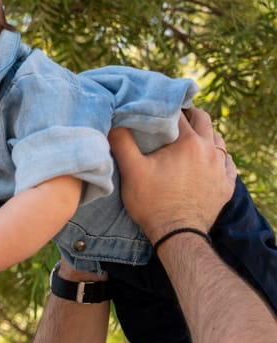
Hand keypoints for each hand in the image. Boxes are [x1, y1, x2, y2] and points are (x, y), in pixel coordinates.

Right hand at [109, 108, 236, 241]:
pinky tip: (208, 160)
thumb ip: (122, 142)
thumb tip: (115, 123)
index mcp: (188, 142)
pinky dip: (218, 156)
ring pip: (218, 139)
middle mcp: (210, 150)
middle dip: (188, 115)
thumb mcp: (131, 171)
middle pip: (203, 120)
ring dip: (204, 134)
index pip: (178, 113)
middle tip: (173, 118)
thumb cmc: (152, 202)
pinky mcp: (226, 185)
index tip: (154, 108)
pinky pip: (228, 162)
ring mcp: (222, 168)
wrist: (177, 234)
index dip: (164, 108)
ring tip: (189, 138)